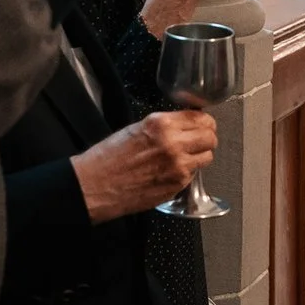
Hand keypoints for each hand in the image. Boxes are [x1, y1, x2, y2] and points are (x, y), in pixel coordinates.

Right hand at [71, 110, 217, 222]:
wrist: (93, 186)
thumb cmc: (108, 158)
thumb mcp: (137, 128)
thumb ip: (165, 125)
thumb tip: (186, 124)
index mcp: (162, 124)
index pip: (201, 118)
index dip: (204, 122)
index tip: (202, 124)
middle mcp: (174, 144)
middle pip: (211, 137)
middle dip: (206, 138)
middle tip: (198, 140)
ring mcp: (178, 167)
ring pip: (207, 157)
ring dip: (199, 156)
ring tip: (185, 157)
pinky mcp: (177, 186)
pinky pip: (194, 174)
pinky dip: (188, 172)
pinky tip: (171, 171)